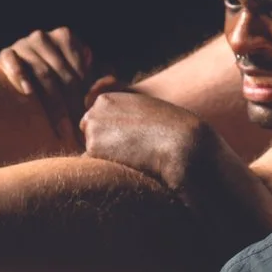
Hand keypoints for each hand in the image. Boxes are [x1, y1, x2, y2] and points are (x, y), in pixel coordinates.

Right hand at [0, 27, 113, 140]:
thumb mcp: (83, 80)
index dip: (84, 97)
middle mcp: (43, 37)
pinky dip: (21, 76)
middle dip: (70, 105)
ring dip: (52, 102)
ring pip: (41, 72)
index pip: (78, 70)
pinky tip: (28, 92)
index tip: (87, 119)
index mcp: (64, 37)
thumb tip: (110, 82)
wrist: (19, 84)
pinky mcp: (6, 54)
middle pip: (61, 74)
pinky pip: (13, 63)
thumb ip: (100, 79)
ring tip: (60, 127)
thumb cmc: (58, 85)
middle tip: (76, 130)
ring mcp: (23, 45)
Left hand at [79, 89, 214, 188]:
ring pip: (93, 154)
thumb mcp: (145, 112)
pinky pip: (94, 168)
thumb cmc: (172, 130)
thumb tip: (114, 138)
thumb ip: (124, 118)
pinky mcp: (93, 149)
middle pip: (90, 138)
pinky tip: (128, 166)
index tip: (131, 142)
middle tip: (132, 152)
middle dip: (104, 147)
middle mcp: (94, 111)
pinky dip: (107, 172)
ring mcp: (92, 129)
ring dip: (108, 160)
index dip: (113, 137)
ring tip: (134, 158)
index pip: (97, 124)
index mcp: (106, 99)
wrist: (181, 143)